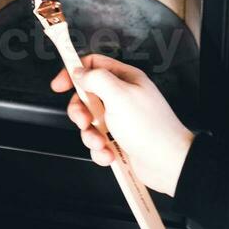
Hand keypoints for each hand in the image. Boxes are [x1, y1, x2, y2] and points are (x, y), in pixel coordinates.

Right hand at [51, 54, 194, 197]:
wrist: (169, 164)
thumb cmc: (151, 128)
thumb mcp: (119, 95)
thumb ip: (96, 79)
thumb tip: (79, 72)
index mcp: (125, 79)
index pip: (93, 65)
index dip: (74, 72)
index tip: (59, 85)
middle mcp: (122, 96)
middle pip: (87, 95)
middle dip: (80, 111)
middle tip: (83, 120)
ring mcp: (121, 118)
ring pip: (90, 121)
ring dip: (90, 135)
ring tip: (101, 143)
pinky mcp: (119, 139)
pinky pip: (98, 140)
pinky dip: (99, 150)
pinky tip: (108, 154)